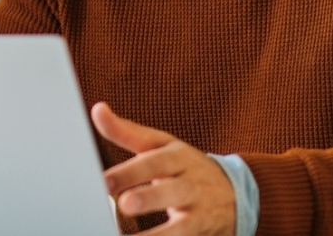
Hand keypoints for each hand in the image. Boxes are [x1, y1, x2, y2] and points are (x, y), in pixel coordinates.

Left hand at [92, 102, 236, 235]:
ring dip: (159, 234)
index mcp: (179, 157)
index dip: (131, 172)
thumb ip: (127, 132)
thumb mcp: (161, 146)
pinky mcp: (201, 233)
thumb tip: (97, 110)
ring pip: (183, 225)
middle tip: (125, 204)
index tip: (105, 182)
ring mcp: (200, 211)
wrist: (235, 192)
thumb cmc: (184, 167)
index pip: (156, 162)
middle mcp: (192, 184)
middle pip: (174, 190)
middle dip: (149, 198)